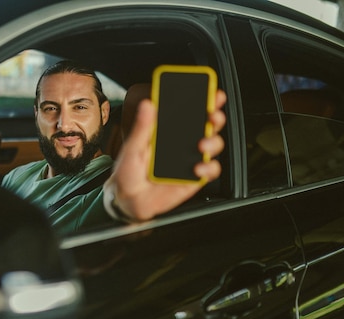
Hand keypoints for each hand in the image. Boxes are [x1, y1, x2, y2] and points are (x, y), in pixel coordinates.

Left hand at [104, 90, 226, 221]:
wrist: (127, 199)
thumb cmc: (128, 172)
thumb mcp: (132, 148)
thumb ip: (141, 128)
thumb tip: (147, 104)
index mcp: (169, 130)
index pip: (191, 112)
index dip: (205, 100)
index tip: (212, 93)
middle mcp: (183, 143)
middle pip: (208, 125)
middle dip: (216, 117)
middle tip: (212, 116)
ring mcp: (190, 160)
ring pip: (213, 145)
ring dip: (213, 141)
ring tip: (202, 145)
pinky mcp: (193, 178)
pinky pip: (209, 170)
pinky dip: (208, 168)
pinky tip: (198, 168)